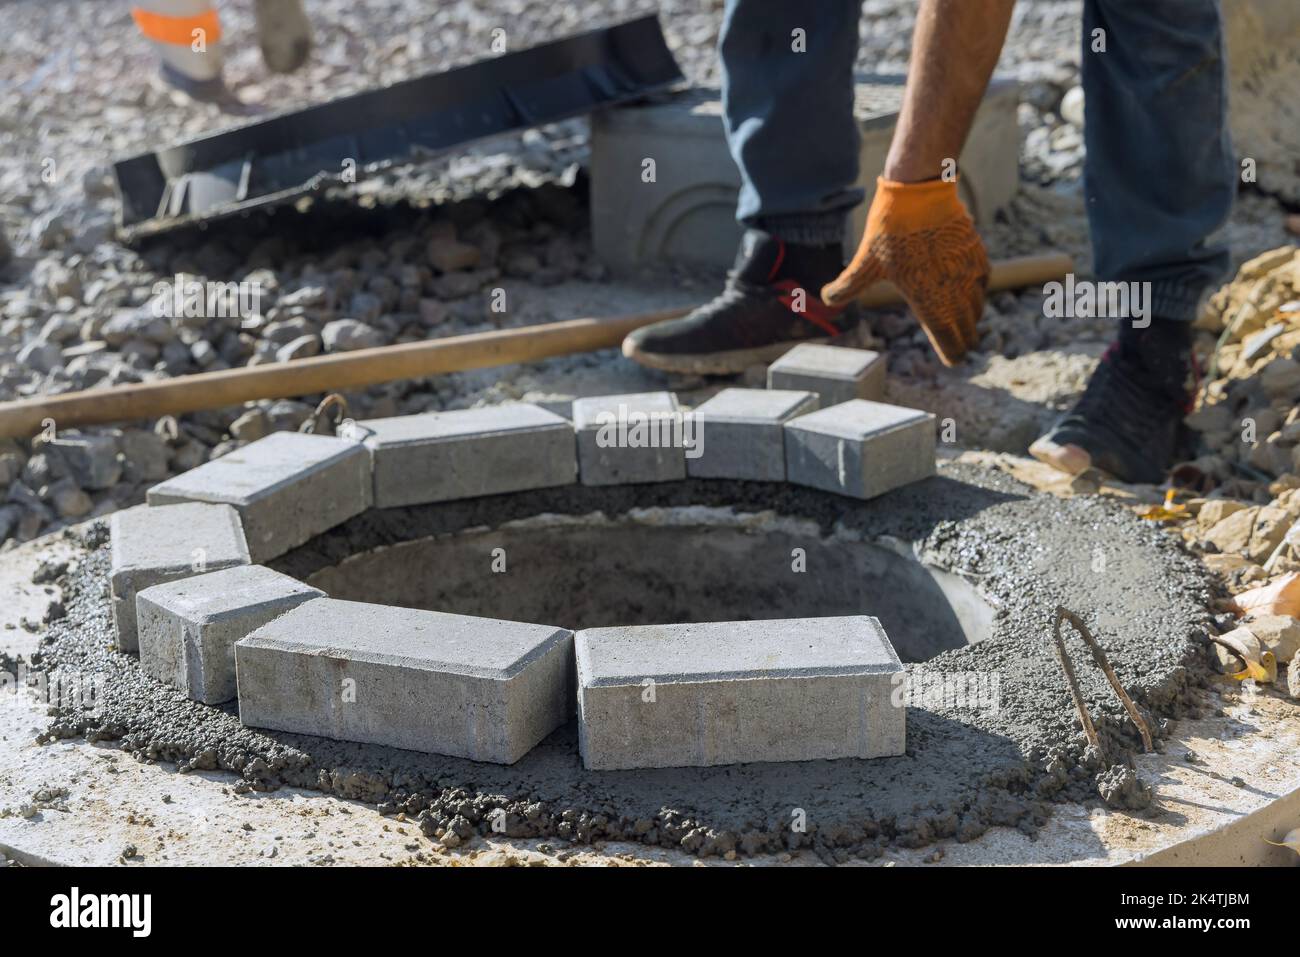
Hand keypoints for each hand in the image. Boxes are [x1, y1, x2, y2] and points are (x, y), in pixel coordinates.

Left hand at [821, 177, 988, 365]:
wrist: (920, 193)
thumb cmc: (890, 230)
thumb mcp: (865, 262)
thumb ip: (847, 286)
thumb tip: (826, 300)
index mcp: (930, 301)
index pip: (949, 340)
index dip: (952, 354)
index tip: (953, 361)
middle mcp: (955, 291)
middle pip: (968, 328)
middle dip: (963, 340)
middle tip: (960, 349)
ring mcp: (969, 272)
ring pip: (978, 307)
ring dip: (972, 319)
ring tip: (966, 325)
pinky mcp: (977, 253)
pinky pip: (984, 282)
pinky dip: (978, 293)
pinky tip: (972, 293)